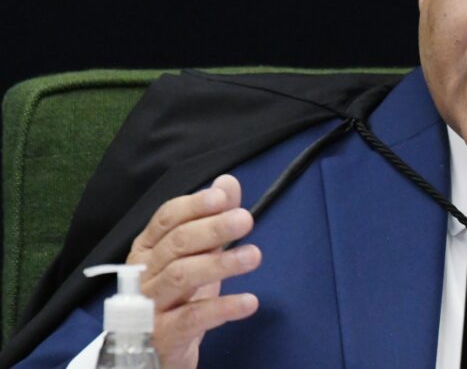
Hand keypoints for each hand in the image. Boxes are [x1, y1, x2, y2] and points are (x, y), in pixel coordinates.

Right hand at [127, 174, 261, 368]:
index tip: (223, 196)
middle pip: (176, 244)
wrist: (154, 354)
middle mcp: (143, 274)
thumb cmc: (177, 298)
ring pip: (182, 277)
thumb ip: (210, 219)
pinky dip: (223, 307)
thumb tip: (228, 183)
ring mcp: (150, 306)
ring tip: (254, 255)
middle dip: (212, 228)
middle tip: (245, 219)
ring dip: (220, 263)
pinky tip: (250, 302)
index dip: (194, 205)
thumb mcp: (196, 256)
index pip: (166, 219)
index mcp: (147, 249)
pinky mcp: (164, 336)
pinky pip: (193, 318)